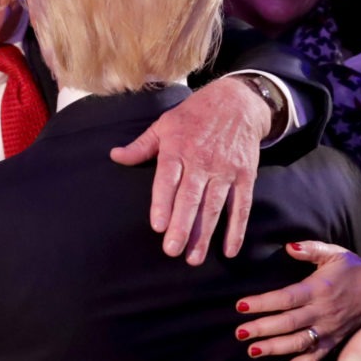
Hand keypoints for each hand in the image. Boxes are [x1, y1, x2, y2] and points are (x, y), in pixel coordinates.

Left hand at [112, 76, 267, 264]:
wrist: (238, 102)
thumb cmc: (194, 115)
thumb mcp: (164, 124)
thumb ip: (141, 146)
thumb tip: (115, 156)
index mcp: (178, 148)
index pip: (169, 178)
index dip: (163, 202)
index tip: (158, 225)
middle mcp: (202, 160)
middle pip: (191, 197)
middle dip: (182, 226)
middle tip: (172, 250)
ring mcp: (225, 169)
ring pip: (214, 206)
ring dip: (205, 234)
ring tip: (194, 258)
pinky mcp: (245, 175)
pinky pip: (241, 205)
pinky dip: (236, 229)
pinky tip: (228, 250)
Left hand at [234, 242, 360, 360]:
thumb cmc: (353, 269)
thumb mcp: (334, 253)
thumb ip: (310, 248)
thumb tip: (288, 247)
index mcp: (319, 289)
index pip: (286, 298)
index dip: (263, 303)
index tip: (241, 306)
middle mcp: (323, 312)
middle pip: (288, 323)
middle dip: (262, 329)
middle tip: (240, 333)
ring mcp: (329, 330)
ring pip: (299, 343)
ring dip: (275, 349)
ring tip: (252, 351)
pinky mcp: (334, 342)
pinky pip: (314, 359)